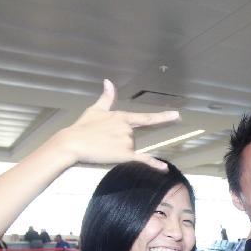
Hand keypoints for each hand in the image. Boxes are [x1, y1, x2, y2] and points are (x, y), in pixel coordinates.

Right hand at [56, 79, 178, 168]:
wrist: (72, 143)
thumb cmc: (81, 127)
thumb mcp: (94, 110)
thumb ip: (106, 97)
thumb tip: (108, 81)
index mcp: (122, 117)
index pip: (146, 118)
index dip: (162, 117)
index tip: (177, 115)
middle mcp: (128, 128)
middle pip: (132, 138)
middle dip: (119, 142)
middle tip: (101, 142)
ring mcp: (127, 141)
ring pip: (131, 149)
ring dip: (119, 151)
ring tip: (101, 149)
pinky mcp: (125, 155)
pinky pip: (142, 160)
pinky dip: (154, 165)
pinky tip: (164, 169)